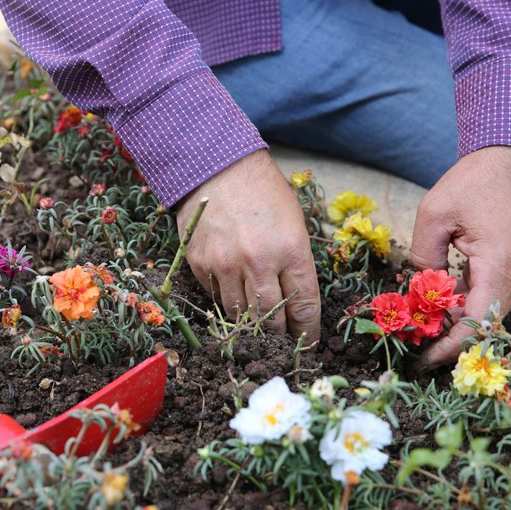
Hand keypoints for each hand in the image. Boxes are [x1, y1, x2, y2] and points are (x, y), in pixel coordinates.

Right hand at [175, 150, 320, 341]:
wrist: (215, 167)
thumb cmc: (263, 192)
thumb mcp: (294, 222)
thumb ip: (297, 262)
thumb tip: (299, 301)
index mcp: (290, 250)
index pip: (304, 307)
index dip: (309, 330)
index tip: (310, 342)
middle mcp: (257, 262)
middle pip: (271, 319)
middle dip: (280, 335)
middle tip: (284, 340)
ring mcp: (225, 266)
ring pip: (240, 316)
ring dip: (252, 324)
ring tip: (258, 327)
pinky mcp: (200, 265)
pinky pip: (216, 298)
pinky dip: (227, 301)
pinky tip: (234, 293)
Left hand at [410, 146, 510, 369]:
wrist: (510, 162)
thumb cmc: (473, 183)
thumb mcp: (434, 214)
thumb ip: (423, 256)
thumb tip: (418, 289)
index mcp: (498, 264)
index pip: (478, 322)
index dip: (450, 346)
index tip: (422, 359)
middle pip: (483, 325)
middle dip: (448, 341)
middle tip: (412, 350)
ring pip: (484, 315)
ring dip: (453, 326)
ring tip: (417, 333)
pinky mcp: (508, 270)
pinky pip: (485, 299)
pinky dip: (461, 309)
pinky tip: (432, 310)